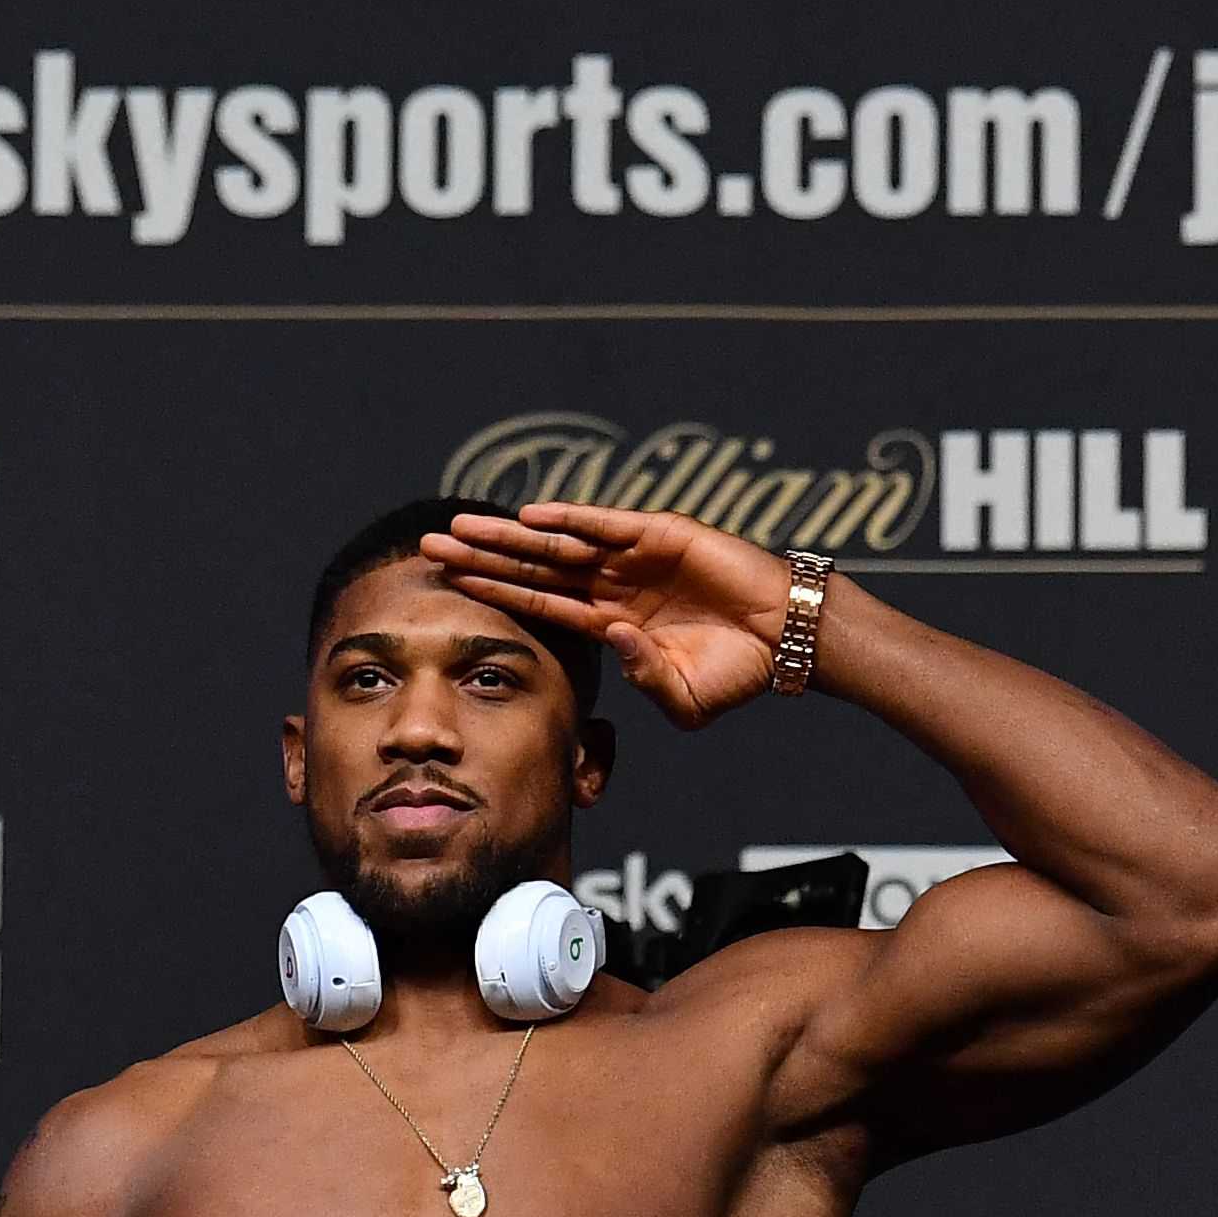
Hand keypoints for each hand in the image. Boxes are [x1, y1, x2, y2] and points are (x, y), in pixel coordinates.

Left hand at [419, 503, 808, 728]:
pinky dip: (571, 520)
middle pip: (532, 567)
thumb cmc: (739, 672)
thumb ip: (645, 680)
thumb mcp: (683, 698)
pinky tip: (529, 518)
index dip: (492, 593)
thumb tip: (615, 641)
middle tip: (427, 548)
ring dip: (508, 536)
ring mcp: (634, 557)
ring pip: (557, 544)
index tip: (447, 586)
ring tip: (460, 528)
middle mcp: (613, 583)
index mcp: (610, 622)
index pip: (537, 602)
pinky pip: (608, 525)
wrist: (789, 641)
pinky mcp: (663, 535)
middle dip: (480, 557)